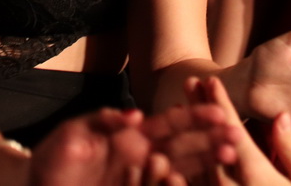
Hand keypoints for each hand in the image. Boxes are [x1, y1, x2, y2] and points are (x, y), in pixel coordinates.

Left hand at [32, 104, 237, 185]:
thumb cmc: (53, 159)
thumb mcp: (74, 134)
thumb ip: (103, 122)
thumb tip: (136, 117)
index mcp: (131, 138)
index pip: (169, 125)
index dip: (194, 118)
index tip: (220, 112)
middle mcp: (142, 160)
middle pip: (183, 148)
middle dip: (210, 141)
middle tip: (238, 136)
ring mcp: (139, 180)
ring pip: (179, 171)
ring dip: (205, 164)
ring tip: (229, 156)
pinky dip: (177, 185)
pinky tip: (192, 181)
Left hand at [186, 77, 290, 185]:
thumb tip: (279, 116)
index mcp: (255, 175)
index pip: (232, 131)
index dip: (220, 104)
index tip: (210, 80)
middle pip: (208, 141)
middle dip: (198, 110)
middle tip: (188, 82)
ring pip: (193, 163)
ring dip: (185, 135)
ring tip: (177, 109)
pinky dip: (176, 169)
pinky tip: (170, 151)